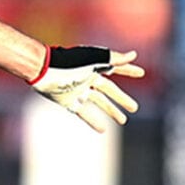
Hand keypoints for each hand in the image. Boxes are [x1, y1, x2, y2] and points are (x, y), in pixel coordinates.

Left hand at [29, 46, 143, 131]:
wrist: (43, 71)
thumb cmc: (68, 62)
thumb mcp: (93, 59)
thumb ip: (113, 58)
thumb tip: (133, 54)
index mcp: (94, 66)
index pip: (116, 67)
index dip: (128, 70)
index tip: (141, 73)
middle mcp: (87, 78)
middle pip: (109, 90)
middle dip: (122, 99)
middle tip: (134, 108)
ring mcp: (78, 90)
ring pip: (99, 102)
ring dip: (111, 111)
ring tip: (123, 121)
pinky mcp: (68, 101)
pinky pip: (83, 112)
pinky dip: (93, 121)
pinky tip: (103, 130)